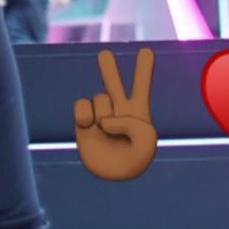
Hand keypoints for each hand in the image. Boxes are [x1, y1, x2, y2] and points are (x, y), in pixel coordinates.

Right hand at [73, 47, 157, 181]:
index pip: (141, 86)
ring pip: (100, 96)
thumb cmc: (134, 160)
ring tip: (106, 128)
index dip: (143, 69)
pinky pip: (82, 105)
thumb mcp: (146, 142)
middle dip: (108, 69)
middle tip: (104, 54)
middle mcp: (117, 110)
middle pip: (113, 83)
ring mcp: (99, 116)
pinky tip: (89, 125)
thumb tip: (105, 119)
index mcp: (137, 112)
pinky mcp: (83, 123)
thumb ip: (130, 123)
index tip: (146, 51)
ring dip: (105, 112)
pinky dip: (86, 114)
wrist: (112, 177)